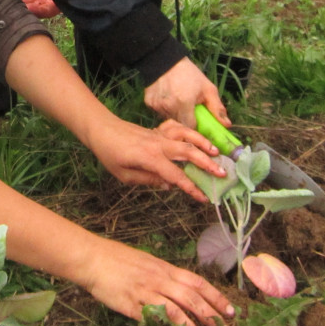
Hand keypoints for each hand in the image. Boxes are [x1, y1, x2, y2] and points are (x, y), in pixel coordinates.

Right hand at [83, 236, 233, 325]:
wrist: (92, 258)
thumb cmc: (116, 257)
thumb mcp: (145, 260)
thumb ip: (161, 274)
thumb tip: (177, 284)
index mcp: (163, 268)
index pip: (196, 282)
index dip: (215, 296)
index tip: (230, 308)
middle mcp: (158, 279)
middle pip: (191, 297)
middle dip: (211, 313)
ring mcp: (145, 292)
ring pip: (176, 309)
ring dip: (192, 324)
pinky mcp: (131, 305)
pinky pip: (152, 319)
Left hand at [87, 115, 225, 201]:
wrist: (102, 129)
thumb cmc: (110, 154)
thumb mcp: (124, 175)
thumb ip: (148, 180)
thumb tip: (169, 185)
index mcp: (150, 158)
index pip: (175, 175)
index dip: (191, 188)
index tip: (204, 198)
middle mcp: (158, 144)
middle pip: (188, 153)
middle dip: (207, 163)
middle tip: (222, 173)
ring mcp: (159, 134)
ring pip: (186, 136)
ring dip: (203, 143)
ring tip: (217, 152)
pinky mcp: (158, 129)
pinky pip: (177, 127)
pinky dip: (189, 130)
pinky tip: (196, 138)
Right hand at [144, 57, 229, 128]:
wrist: (166, 60)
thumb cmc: (189, 74)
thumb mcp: (207, 88)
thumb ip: (217, 108)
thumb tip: (227, 125)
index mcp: (184, 103)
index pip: (191, 127)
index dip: (195, 126)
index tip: (198, 121)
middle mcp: (169, 106)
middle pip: (179, 124)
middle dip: (185, 120)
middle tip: (189, 110)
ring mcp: (157, 105)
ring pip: (169, 118)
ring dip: (174, 115)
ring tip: (177, 102)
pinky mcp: (149, 103)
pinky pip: (159, 112)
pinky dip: (164, 109)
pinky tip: (167, 98)